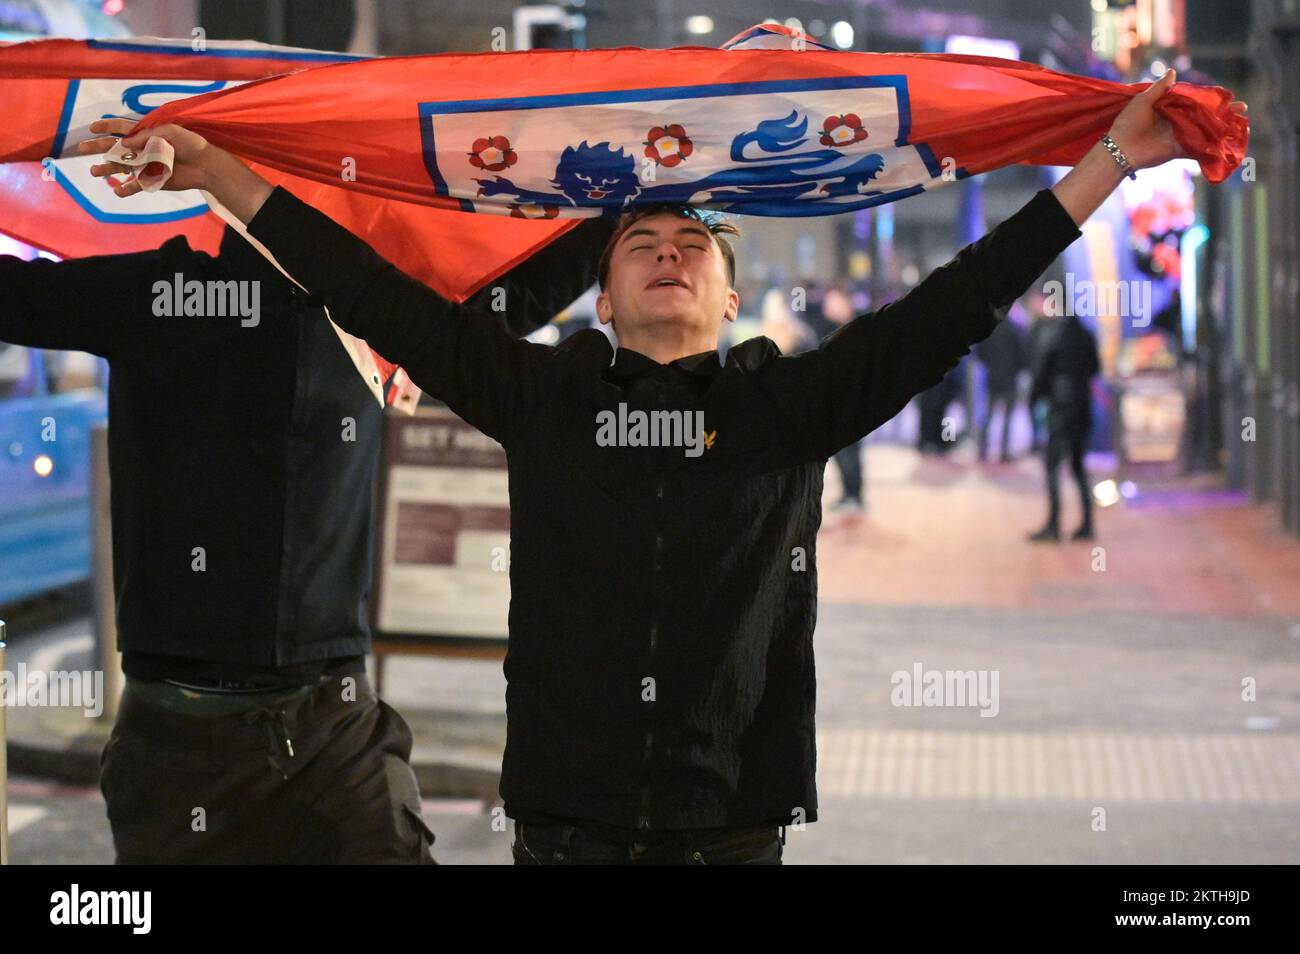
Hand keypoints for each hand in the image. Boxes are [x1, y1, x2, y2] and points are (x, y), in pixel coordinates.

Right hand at [79, 117, 273, 223]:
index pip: (121, 128)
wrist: (206, 166)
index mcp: (146, 134)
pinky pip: (136, 185)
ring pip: (121, 167)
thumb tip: (124, 143)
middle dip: (98, 147)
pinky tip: (118, 191)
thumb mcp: (170, 132)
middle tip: (81, 148)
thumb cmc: (190, 144)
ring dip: (107, 169)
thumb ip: (147, 136)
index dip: (106, 126)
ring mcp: (145, 165)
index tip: (93, 127)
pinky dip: (127, 189)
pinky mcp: (152, 180)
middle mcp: (142, 149)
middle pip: (115, 147)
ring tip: (93, 172)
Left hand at [1108, 69, 1248, 170]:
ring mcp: (1180, 136)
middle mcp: (1178, 121)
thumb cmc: (1128, 122)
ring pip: (1205, 130)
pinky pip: (1198, 147)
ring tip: (1240, 122)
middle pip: (1205, 115)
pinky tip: (1228, 142)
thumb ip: (1160, 88)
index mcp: (1170, 107)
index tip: (1227, 95)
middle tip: (1242, 107)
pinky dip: (1212, 146)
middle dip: (1223, 112)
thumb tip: (1173, 71)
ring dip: (1223, 127)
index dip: (1210, 98)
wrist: (1119, 148)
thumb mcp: (1143, 101)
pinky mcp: (1179, 149)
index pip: (1195, 100)